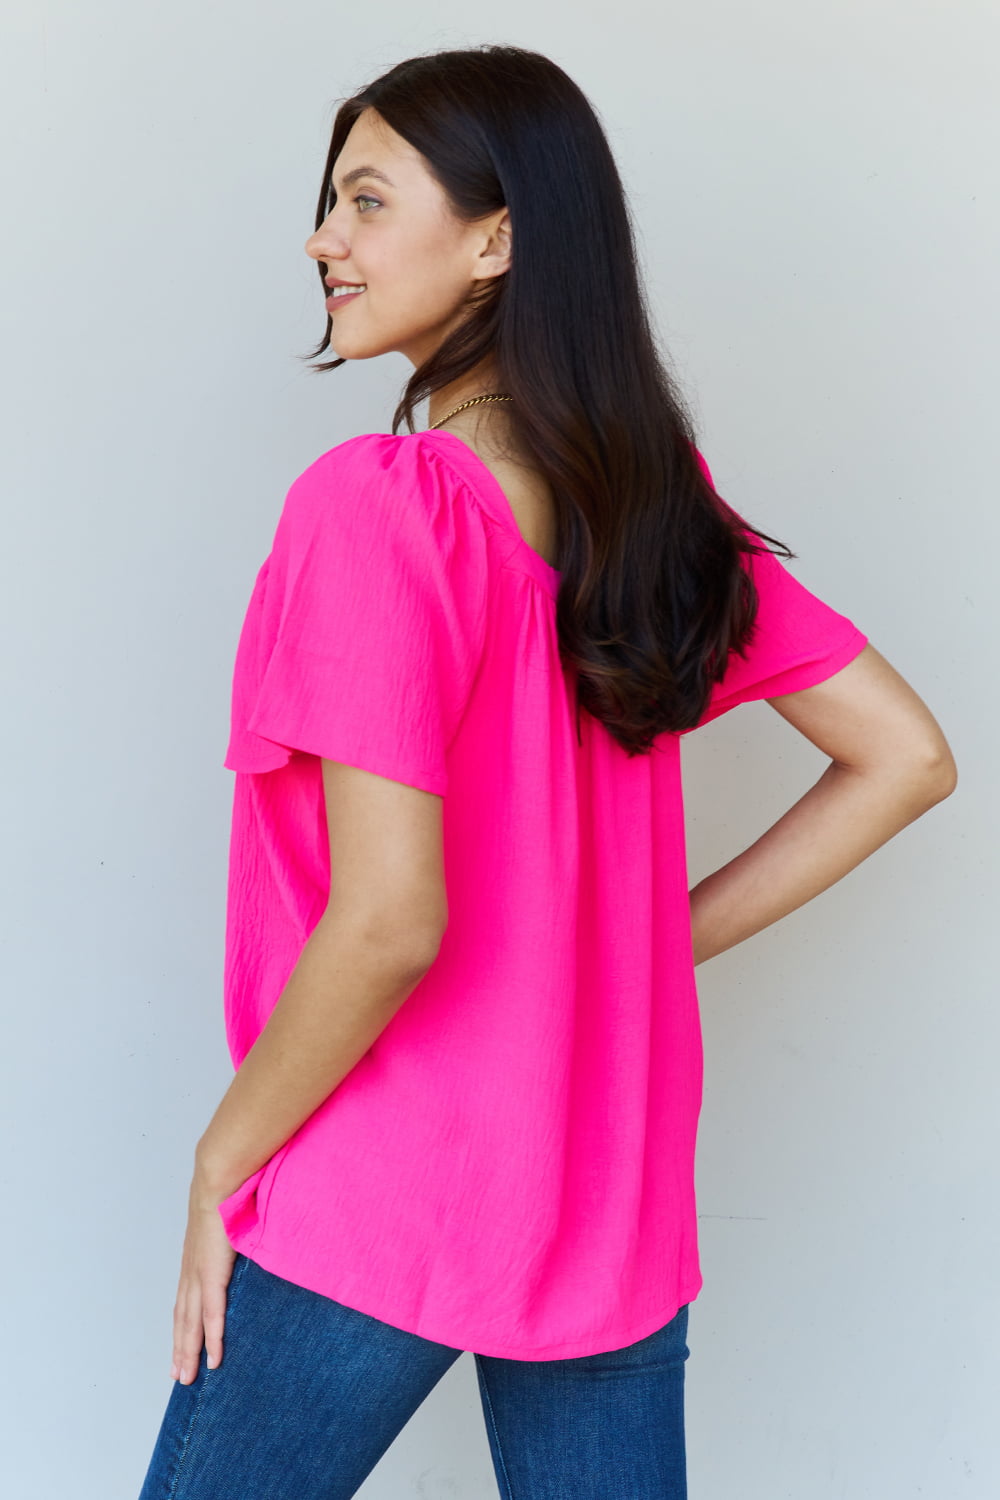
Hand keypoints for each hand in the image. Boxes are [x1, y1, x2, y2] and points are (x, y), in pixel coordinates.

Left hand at [171, 1171, 237, 1383]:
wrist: (220, 1181)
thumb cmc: (228, 1192)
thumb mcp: (227, 1221)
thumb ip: (232, 1236)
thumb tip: (245, 1238)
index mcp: (195, 1260)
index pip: (185, 1301)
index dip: (182, 1326)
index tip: (180, 1346)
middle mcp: (192, 1271)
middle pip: (183, 1319)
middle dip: (180, 1348)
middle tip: (179, 1375)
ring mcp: (200, 1275)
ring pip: (192, 1324)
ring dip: (190, 1352)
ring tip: (188, 1377)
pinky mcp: (213, 1275)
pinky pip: (212, 1315)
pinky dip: (213, 1339)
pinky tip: (215, 1359)